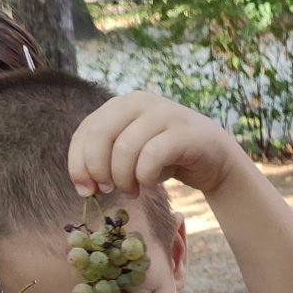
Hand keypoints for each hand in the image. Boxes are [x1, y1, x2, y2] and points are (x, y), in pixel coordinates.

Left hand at [69, 92, 238, 201]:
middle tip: (108, 190)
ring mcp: (163, 113)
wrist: (214, 157)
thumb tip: (84, 186)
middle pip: (100, 135)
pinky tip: (150, 185)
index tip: (85, 189)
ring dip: (124, 178)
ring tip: (133, 191)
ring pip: (125, 148)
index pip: (86, 130)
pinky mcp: (182, 133)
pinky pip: (151, 157)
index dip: (78, 163)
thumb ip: (105, 159)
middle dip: (99, 170)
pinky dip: (145, 177)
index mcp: (121, 104)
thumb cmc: (167, 157)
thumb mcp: (130, 154)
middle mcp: (139, 102)